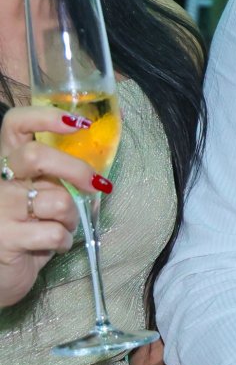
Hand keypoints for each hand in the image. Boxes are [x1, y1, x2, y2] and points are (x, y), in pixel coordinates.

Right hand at [0, 106, 92, 307]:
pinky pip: (56, 231)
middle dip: (77, 170)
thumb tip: (96, 163)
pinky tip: (53, 247)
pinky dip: (64, 242)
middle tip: (96, 186)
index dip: (46, 117)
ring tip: (60, 229)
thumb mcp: (35, 200)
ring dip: (71, 218)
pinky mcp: (6, 238)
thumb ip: (52, 179)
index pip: (14, 125)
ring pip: (57, 199)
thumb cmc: (22, 236)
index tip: (78, 123)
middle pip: (38, 156)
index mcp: (4, 167)